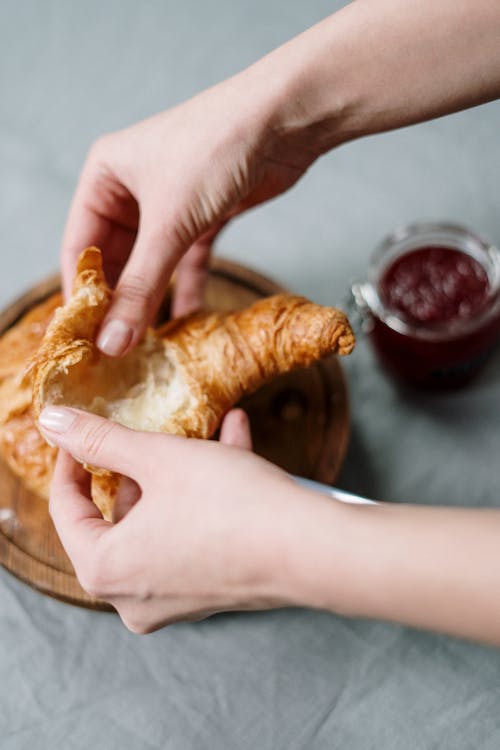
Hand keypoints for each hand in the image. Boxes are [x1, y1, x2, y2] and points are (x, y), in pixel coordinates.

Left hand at [39, 406, 315, 632]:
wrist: (311, 549)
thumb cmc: (230, 506)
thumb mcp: (159, 458)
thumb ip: (100, 439)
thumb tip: (52, 423)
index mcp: (106, 569)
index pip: (67, 510)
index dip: (72, 461)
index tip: (82, 432)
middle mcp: (133, 596)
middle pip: (118, 517)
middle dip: (140, 467)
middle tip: (149, 435)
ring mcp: (174, 599)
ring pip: (162, 521)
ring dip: (181, 474)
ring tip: (207, 433)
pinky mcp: (210, 591)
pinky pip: (193, 536)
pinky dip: (206, 497)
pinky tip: (235, 445)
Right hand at [61, 72, 314, 355]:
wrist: (286, 119)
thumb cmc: (217, 148)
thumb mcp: (170, 223)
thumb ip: (141, 286)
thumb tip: (112, 341)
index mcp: (107, 176)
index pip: (81, 245)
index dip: (82, 294)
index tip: (85, 339)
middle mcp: (134, 189)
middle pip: (117, 259)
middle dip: (119, 303)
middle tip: (117, 349)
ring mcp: (171, 203)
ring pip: (153, 263)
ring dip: (152, 301)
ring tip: (146, 344)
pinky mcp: (205, 216)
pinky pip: (187, 261)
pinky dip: (186, 289)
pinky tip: (186, 322)